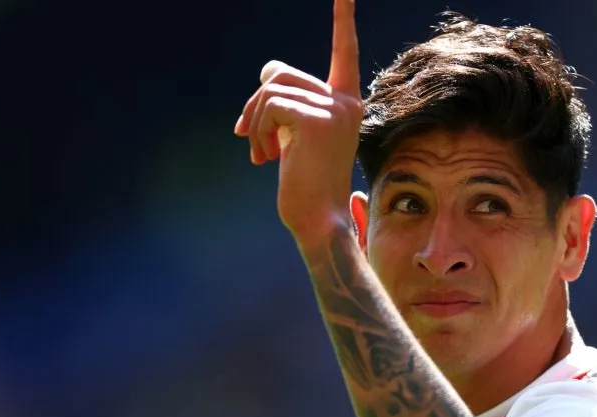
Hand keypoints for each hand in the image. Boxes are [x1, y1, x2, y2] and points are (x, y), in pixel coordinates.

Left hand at [233, 0, 362, 241]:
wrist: (316, 217)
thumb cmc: (303, 181)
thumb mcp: (293, 133)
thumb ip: (286, 100)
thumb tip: (267, 73)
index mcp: (346, 102)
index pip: (343, 52)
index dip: (343, 19)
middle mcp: (347, 100)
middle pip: (280, 73)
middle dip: (255, 103)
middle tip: (250, 136)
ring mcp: (336, 108)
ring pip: (271, 90)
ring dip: (255, 121)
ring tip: (260, 151)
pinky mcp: (320, 119)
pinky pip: (271, 106)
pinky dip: (259, 130)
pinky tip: (266, 157)